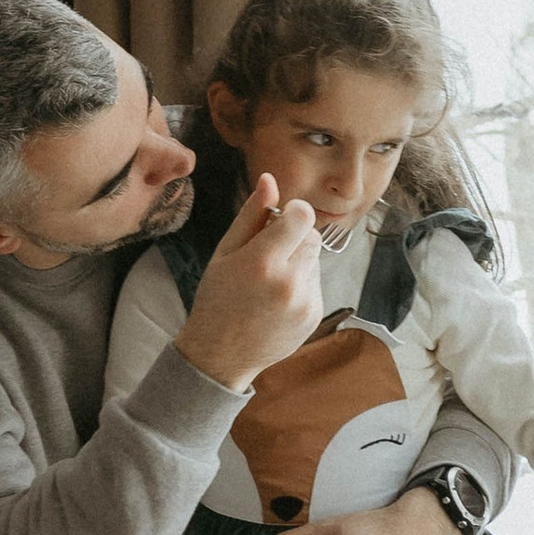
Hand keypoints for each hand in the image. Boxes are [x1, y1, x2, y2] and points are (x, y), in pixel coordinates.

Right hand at [177, 175, 325, 391]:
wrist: (221, 355)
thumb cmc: (218, 298)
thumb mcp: (225, 252)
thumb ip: (251, 215)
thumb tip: (270, 180)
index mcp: (262, 261)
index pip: (303, 216)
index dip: (294, 213)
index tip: (281, 220)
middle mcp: (288, 282)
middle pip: (312, 236)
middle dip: (295, 238)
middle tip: (268, 255)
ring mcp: (304, 302)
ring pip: (315, 260)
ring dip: (298, 263)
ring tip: (269, 283)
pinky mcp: (314, 316)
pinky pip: (316, 284)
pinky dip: (301, 285)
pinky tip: (276, 301)